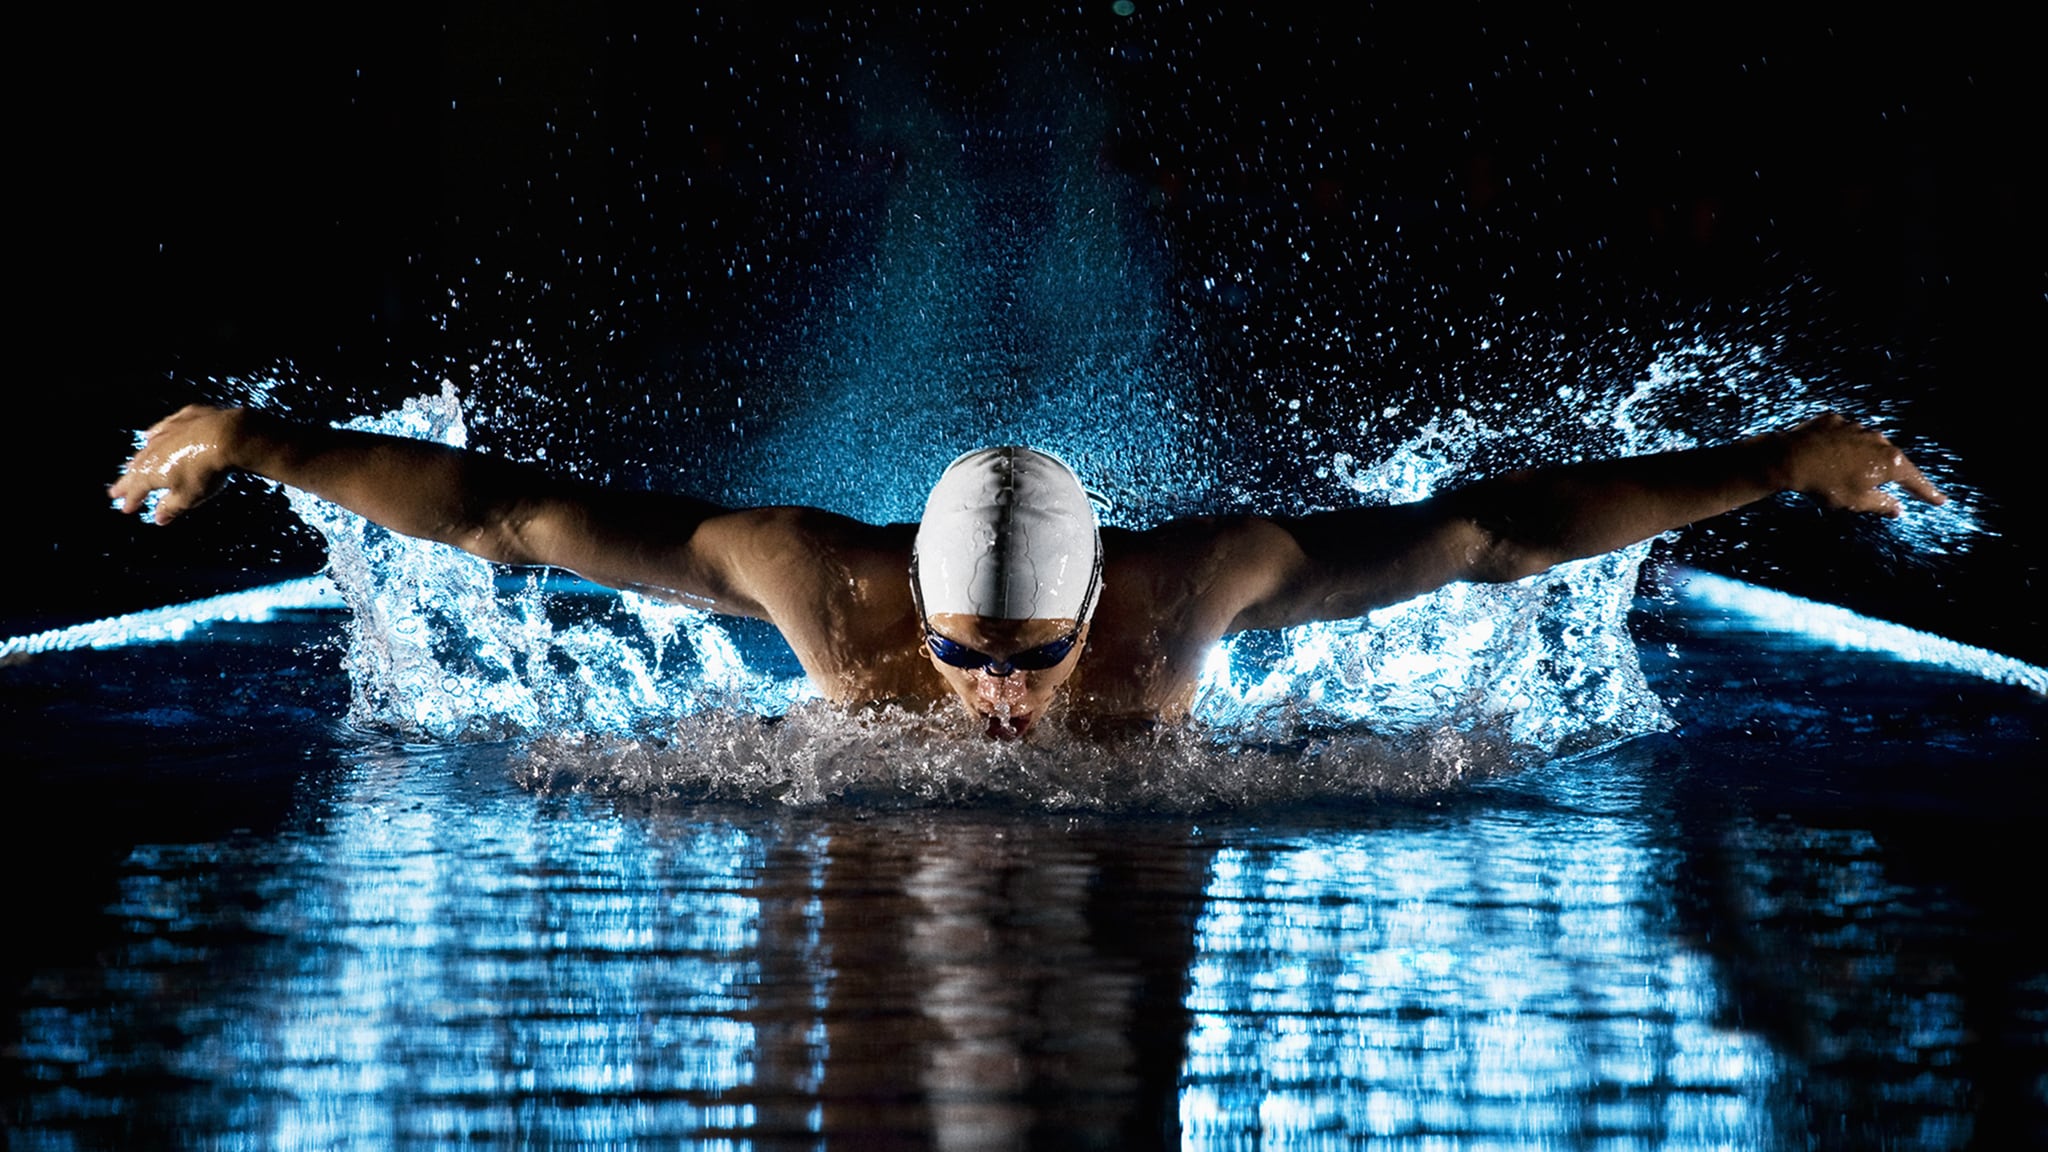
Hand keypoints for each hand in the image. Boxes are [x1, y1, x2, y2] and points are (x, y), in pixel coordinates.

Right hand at [109, 405, 247, 524]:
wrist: (227, 436)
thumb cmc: (206, 471)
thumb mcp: (189, 497)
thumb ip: (171, 508)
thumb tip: (159, 518)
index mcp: (151, 473)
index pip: (136, 490)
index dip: (131, 501)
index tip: (126, 509)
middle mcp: (153, 451)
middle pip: (136, 469)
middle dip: (127, 482)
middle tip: (115, 491)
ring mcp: (167, 432)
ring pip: (147, 448)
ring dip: (139, 459)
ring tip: (130, 466)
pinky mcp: (183, 419)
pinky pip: (163, 428)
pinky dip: (155, 434)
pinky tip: (151, 436)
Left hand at [1770, 413, 1945, 516]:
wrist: (1792, 458)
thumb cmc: (1828, 485)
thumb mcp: (1858, 502)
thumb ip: (1882, 504)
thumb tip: (1898, 509)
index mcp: (1890, 461)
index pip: (1914, 480)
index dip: (1927, 492)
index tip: (1940, 500)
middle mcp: (1879, 440)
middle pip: (1892, 460)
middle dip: (1892, 474)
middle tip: (1898, 485)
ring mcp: (1856, 427)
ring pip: (1867, 445)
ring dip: (1864, 458)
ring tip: (1850, 472)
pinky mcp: (1835, 420)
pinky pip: (1844, 435)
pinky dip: (1842, 445)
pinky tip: (1831, 455)